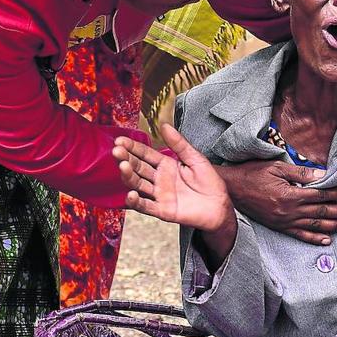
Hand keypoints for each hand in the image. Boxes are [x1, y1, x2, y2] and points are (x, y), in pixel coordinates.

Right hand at [112, 124, 233, 231]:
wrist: (220, 206)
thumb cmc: (210, 182)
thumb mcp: (195, 158)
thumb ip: (179, 143)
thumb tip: (164, 125)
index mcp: (166, 165)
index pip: (145, 154)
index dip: (132, 147)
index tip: (120, 140)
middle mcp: (159, 180)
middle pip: (138, 168)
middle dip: (126, 159)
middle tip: (117, 150)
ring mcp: (159, 195)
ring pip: (138, 185)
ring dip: (128, 176)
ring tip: (122, 166)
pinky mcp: (162, 211)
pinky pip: (146, 206)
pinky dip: (136, 202)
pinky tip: (130, 194)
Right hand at [217, 160, 336, 245]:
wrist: (230, 190)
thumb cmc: (252, 174)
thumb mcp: (276, 168)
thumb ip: (300, 173)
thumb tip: (323, 174)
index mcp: (291, 194)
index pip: (323, 195)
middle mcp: (290, 210)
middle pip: (323, 212)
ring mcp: (284, 221)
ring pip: (315, 225)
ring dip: (335, 227)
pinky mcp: (278, 226)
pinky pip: (299, 235)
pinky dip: (314, 238)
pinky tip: (327, 240)